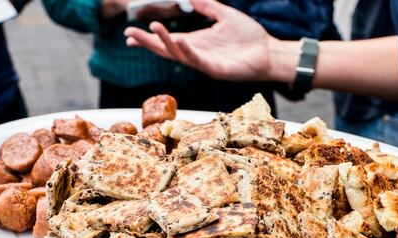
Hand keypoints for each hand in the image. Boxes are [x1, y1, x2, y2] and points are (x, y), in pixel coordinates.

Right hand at [124, 0, 275, 81]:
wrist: (269, 52)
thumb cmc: (249, 37)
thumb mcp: (224, 15)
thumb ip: (207, 6)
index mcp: (196, 42)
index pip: (166, 42)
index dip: (148, 39)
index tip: (128, 35)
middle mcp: (197, 54)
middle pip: (166, 50)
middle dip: (147, 43)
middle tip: (128, 35)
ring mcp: (206, 63)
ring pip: (179, 55)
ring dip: (164, 43)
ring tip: (152, 29)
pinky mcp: (217, 70)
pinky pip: (198, 61)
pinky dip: (187, 51)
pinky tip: (179, 41)